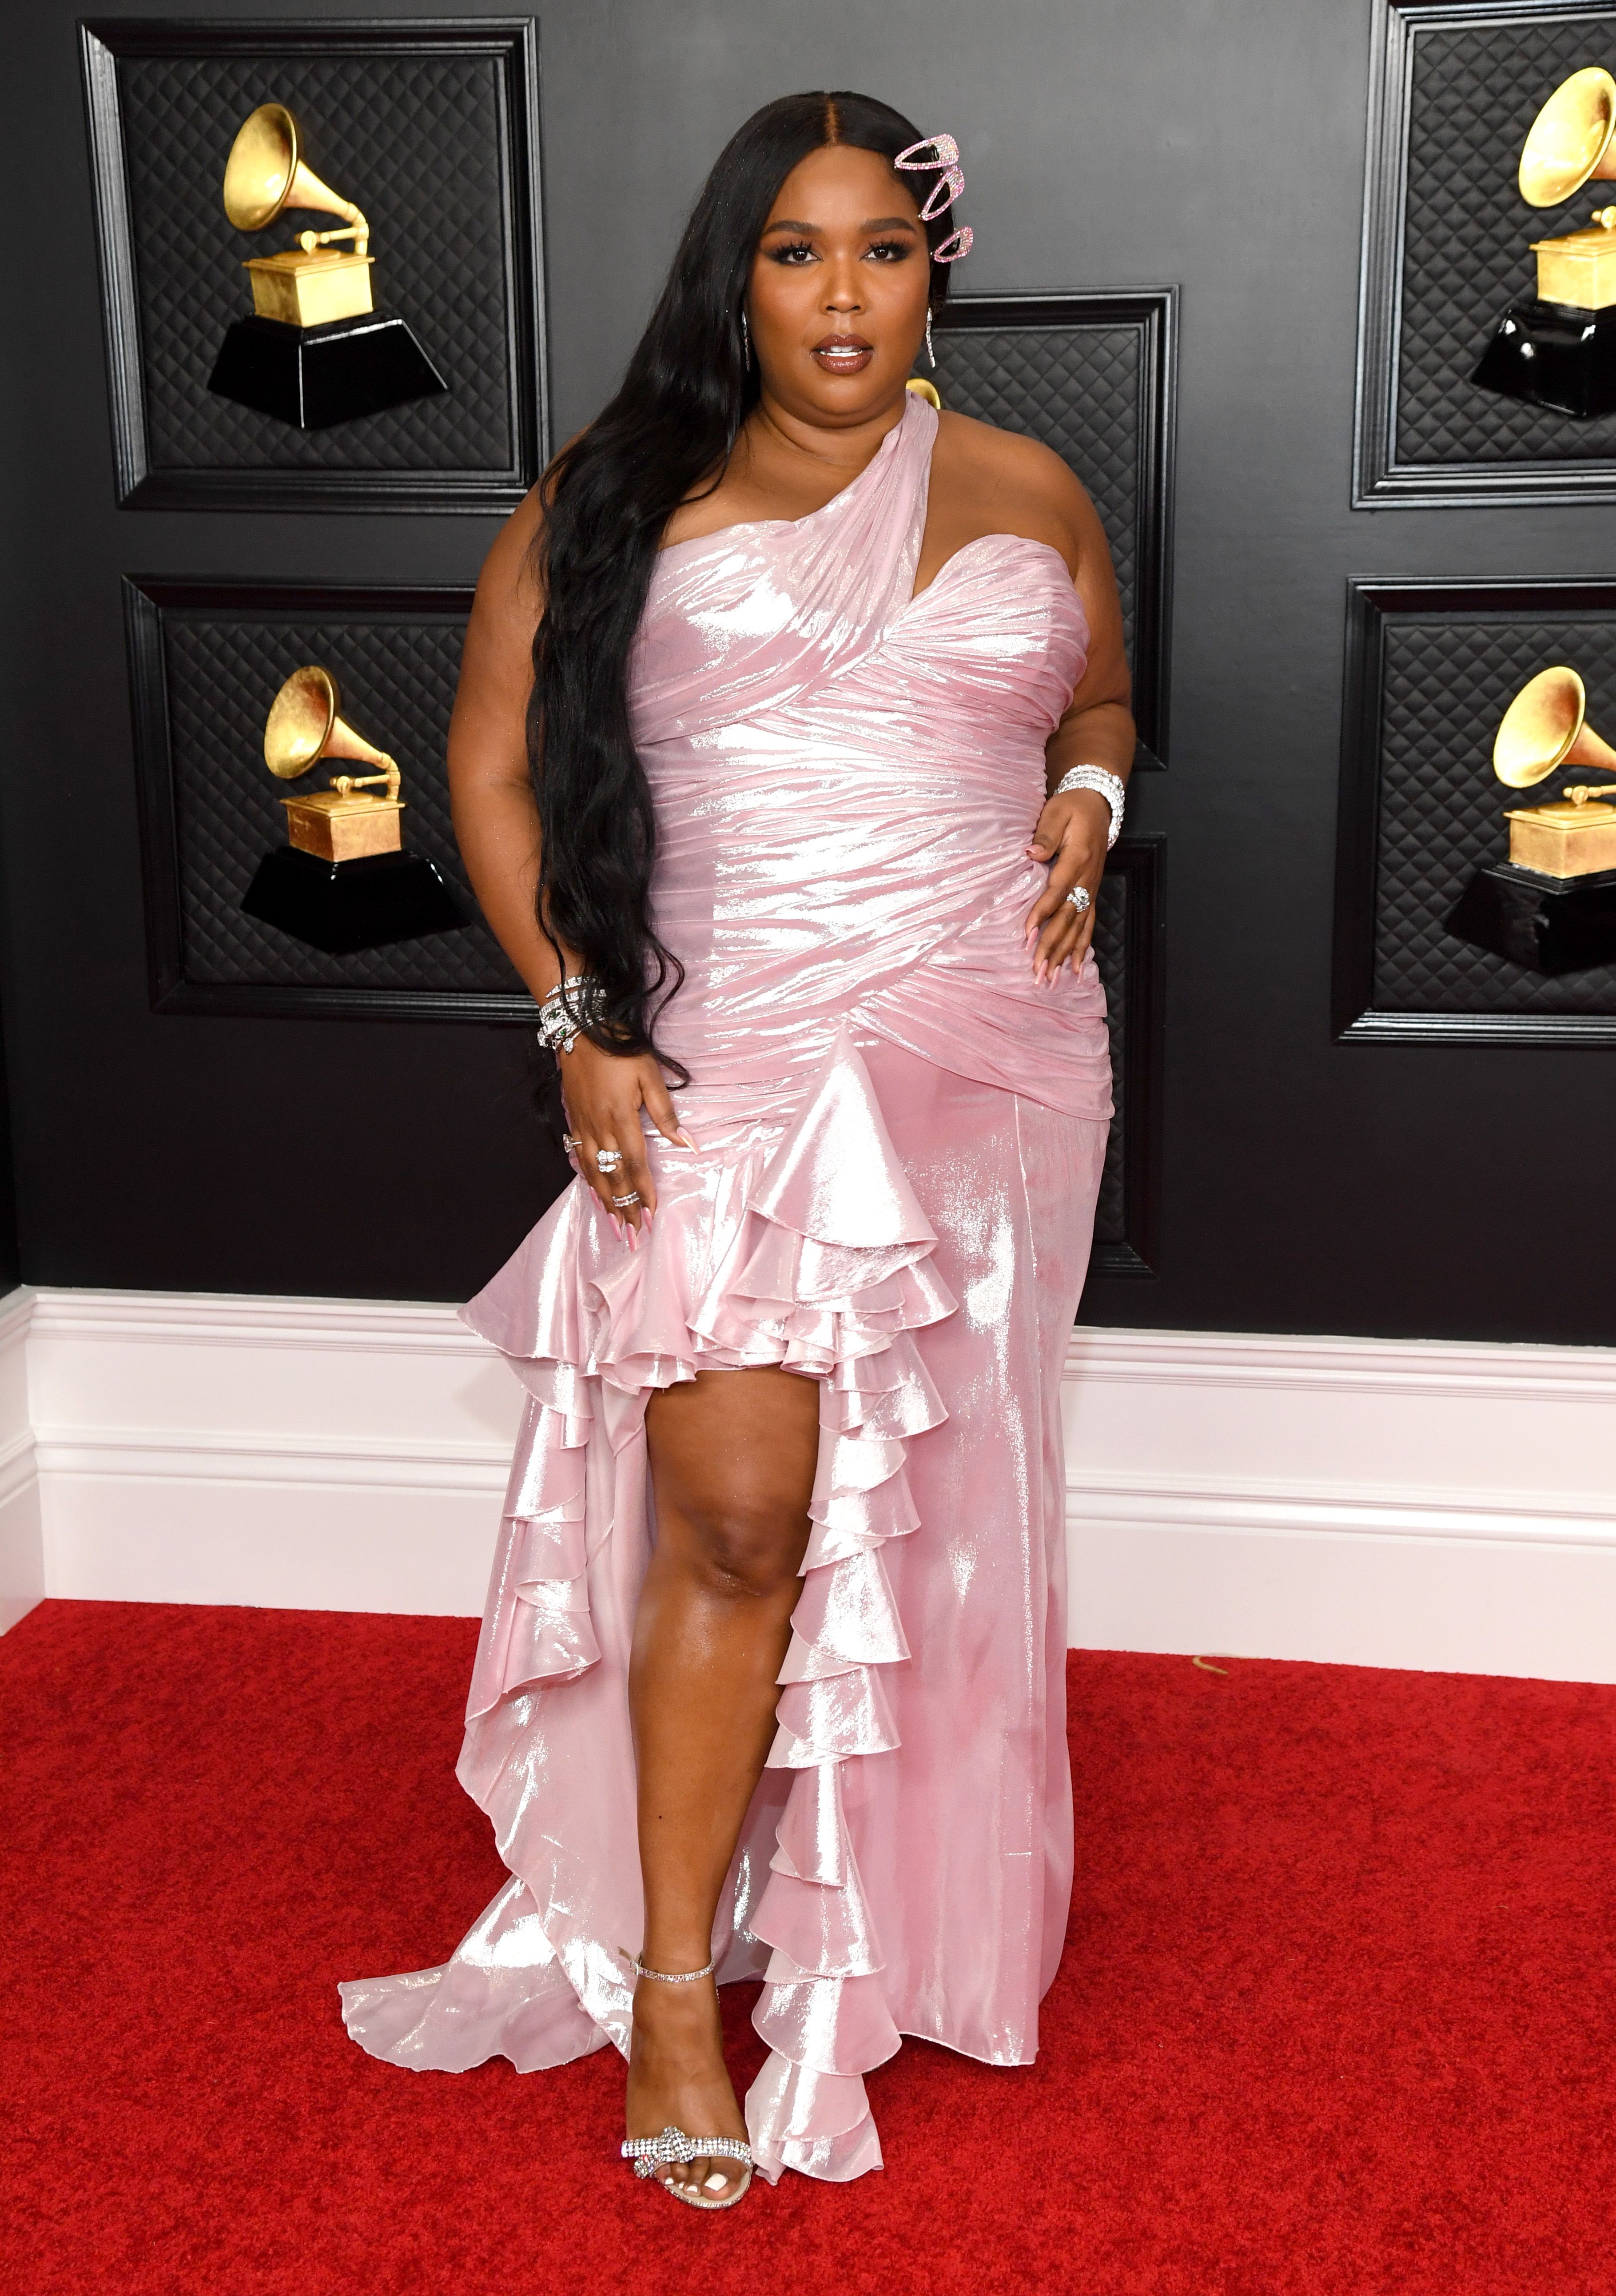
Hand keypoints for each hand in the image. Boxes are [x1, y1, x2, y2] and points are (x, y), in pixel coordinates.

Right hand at [560, 1038, 691, 1236]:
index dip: (643, 1193)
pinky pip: (579, 1158)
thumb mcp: (650, 1075)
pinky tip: (593, 1192)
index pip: (636, 1165)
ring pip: (594, 1173)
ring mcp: (583, 1126)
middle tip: (633, 1237)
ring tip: (614, 1226)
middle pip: (614, 1177)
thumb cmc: (619, 1047)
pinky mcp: (573, 1120)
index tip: (651, 1217)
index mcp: (622, 1119)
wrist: (579, 1027)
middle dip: (624, 1209)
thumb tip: (689, 1145)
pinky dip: (587, 1180)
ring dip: (605, 1201)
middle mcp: (600, 1128)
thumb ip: (666, 1113)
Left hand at [1023, 787, 1108, 981]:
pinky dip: (1082, 948)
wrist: (1097, 804)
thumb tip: (1030, 854)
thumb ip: (1045, 835)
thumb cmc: (1072, 808)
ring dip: (1064, 955)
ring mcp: (1091, 889)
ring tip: (1051, 978)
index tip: (1027, 936)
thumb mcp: (1057, 813)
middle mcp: (1087, 879)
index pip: (1056, 892)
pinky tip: (1076, 969)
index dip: (1042, 915)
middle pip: (1068, 918)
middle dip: (1052, 947)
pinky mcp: (1092, 894)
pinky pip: (1089, 925)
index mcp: (1077, 860)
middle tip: (1038, 971)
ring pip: (1078, 928)